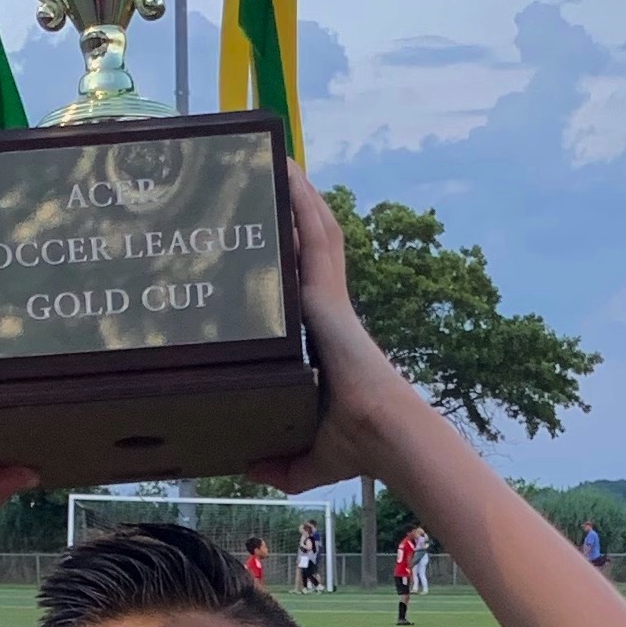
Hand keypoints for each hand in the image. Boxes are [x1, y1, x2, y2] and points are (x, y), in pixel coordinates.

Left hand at [248, 168, 416, 493]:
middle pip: (309, 248)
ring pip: (315, 232)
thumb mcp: (304, 458)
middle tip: (266, 180)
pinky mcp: (327, 290)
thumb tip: (244, 467)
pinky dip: (303, 201)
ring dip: (298, 195)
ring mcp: (328, 295)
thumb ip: (277, 462)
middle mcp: (326, 309)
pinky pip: (317, 234)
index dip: (292, 257)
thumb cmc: (353, 445)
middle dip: (293, 213)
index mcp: (322, 339)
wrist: (381, 433)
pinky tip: (287, 170)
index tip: (271, 238)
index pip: (303, 288)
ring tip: (274, 159)